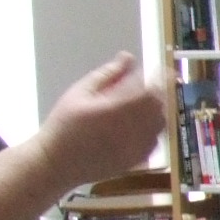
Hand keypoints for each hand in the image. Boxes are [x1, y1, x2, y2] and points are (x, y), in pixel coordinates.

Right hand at [36, 54, 163, 191]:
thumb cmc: (64, 124)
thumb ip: (107, 74)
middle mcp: (132, 129)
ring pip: (160, 125)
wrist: (56, 162)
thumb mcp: (80, 93)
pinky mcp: (136, 161)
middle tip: (148, 87)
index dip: (162, 79)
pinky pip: (155, 142)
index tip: (162, 70)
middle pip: (160, 108)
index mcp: (117, 110)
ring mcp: (136, 148)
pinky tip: (137, 126)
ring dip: (156, 112)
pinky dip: (152, 130)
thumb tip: (128, 57)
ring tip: (141, 106)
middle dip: (158, 95)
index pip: (152, 92)